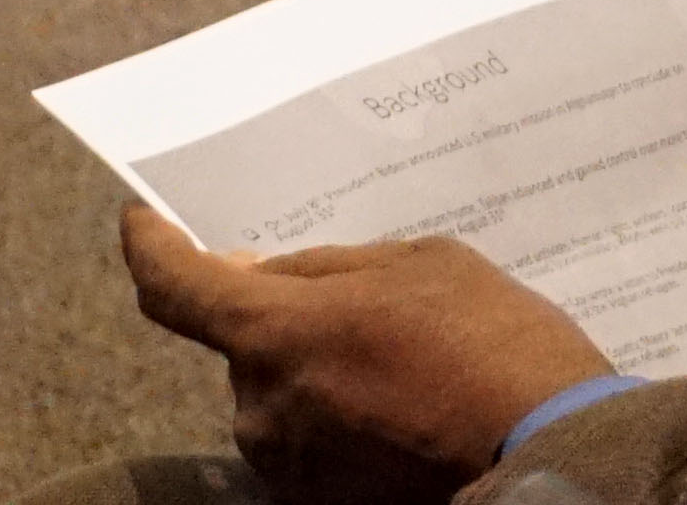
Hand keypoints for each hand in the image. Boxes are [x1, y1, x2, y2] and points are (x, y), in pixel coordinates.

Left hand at [117, 203, 612, 504]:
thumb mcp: (422, 264)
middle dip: (292, 322)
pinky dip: (341, 423)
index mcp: (277, 331)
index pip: (175, 286)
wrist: (543, 450)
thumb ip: (327, 268)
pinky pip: (307, 444)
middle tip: (373, 310)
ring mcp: (284, 464)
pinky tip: (405, 412)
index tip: (143, 222)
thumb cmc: (490, 342)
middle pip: (248, 345)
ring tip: (407, 367)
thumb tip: (257, 275)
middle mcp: (260, 405)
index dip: (152, 247)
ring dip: (319, 374)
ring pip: (279, 396)